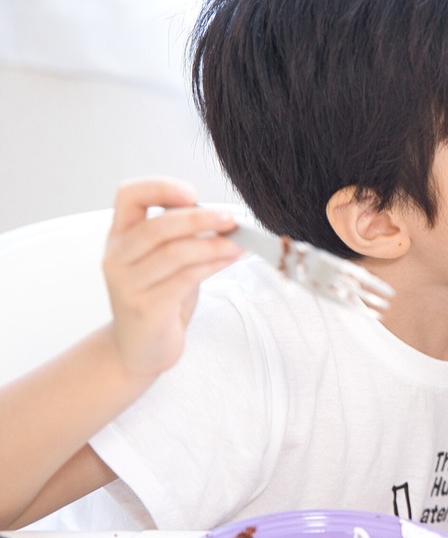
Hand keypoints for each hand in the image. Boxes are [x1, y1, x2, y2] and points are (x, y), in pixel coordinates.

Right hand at [102, 177, 241, 382]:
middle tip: (231, 218)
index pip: (129, 196)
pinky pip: (184, 278)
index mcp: (120, 236)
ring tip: (240, 242)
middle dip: (200, 219)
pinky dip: (213, 265)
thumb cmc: (159, 299)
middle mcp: (117, 256)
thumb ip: (183, 238)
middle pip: (157, 226)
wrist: (140, 349)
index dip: (160, 187)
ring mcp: (127, 283)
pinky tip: (230, 259)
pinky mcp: (145, 307)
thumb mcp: (166, 262)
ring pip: (175, 252)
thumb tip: (225, 218)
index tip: (193, 193)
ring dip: (214, 244)